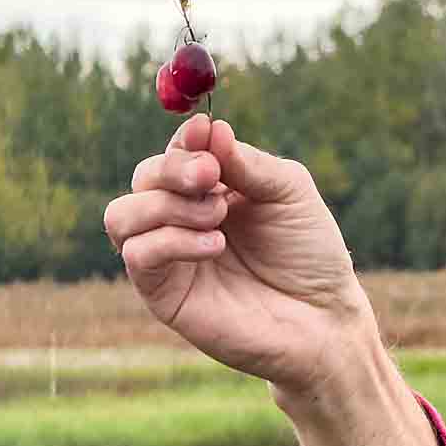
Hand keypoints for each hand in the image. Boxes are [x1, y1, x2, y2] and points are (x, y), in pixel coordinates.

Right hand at [105, 114, 374, 406]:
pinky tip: (216, 245)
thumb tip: (209, 127)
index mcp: (211, 191)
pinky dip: (171, 241)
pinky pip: (137, 255)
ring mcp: (169, 259)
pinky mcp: (164, 296)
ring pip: (122, 214)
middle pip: (142, 177)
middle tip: (211, 176)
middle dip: (172, 169)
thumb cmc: (311, 255)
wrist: (323, 318)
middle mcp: (182, 220)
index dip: (184, 140)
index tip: (204, 134)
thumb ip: (248, 162)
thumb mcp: (289, 192)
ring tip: (219, 217)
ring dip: (166, 205)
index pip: (175, 153)